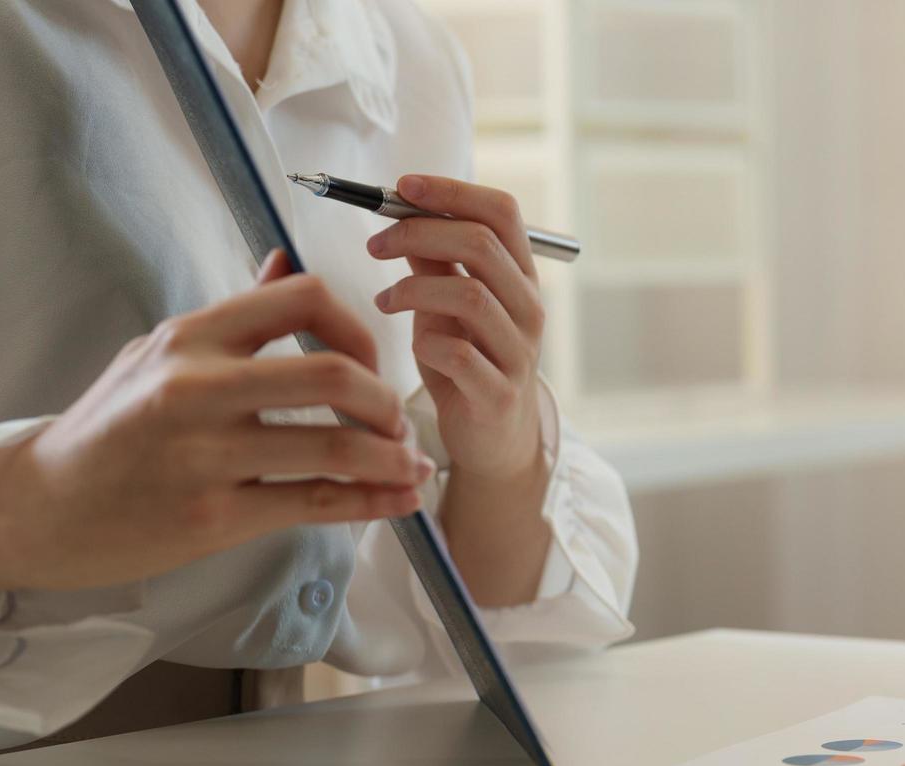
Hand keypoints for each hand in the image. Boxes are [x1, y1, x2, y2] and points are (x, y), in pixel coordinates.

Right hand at [0, 252, 426, 593]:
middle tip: (399, 424)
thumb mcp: (159, 354)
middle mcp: (197, 388)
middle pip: (335, 374)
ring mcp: (204, 455)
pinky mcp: (211, 517)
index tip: (371, 363)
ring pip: (337, 447)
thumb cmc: (108, 428)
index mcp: (192, 338)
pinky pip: (315, 504)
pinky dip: (372, 504)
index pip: (303, 298)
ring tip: (410, 467)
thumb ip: (234, 316)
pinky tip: (398, 502)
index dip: (359, 328)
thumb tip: (286, 262)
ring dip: (393, 459)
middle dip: (388, 401)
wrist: (36, 507)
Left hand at [367, 174, 544, 480]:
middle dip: (418, 232)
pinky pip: (459, 355)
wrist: (493, 439)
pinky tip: (412, 346)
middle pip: (482, 243)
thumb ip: (431, 262)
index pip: (501, 212)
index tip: (403, 187)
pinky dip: (425, 342)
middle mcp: (528, 308)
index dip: (452, 190)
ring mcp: (519, 351)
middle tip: (376, 244)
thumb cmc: (466, 362)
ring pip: (470, 295)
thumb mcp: (446, 304)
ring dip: (413, 288)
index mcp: (520, 276)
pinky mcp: (499, 394)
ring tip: (384, 300)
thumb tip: (400, 212)